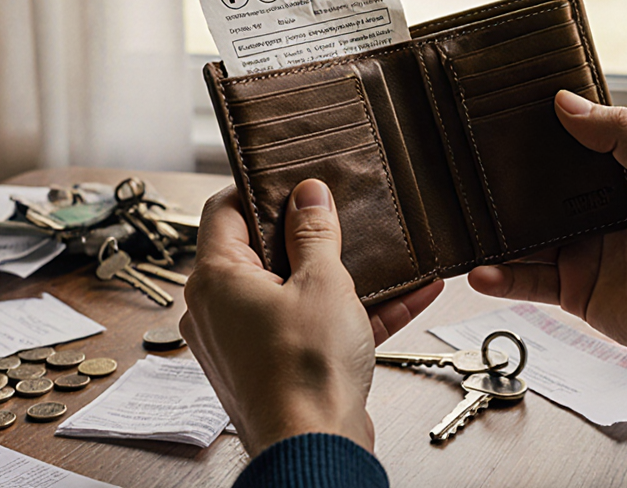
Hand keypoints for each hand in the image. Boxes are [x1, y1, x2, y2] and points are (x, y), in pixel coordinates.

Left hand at [181, 180, 443, 454]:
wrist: (316, 449)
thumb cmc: (305, 373)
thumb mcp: (322, 283)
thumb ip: (315, 233)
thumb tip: (309, 196)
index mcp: (217, 280)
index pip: (226, 210)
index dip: (262, 187)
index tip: (296, 177)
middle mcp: (221, 310)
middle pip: (263, 251)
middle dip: (312, 233)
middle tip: (343, 211)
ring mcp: (247, 343)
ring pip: (295, 292)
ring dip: (344, 275)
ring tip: (387, 253)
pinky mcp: (278, 368)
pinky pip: (314, 327)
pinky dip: (354, 312)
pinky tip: (409, 295)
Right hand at [468, 91, 626, 405]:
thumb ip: (621, 133)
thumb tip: (565, 102)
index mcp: (617, 174)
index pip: (566, 144)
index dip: (535, 130)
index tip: (494, 112)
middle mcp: (592, 209)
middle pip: (533, 190)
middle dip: (499, 180)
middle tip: (459, 164)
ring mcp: (579, 250)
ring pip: (521, 237)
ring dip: (490, 231)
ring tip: (458, 219)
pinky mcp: (572, 291)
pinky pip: (527, 283)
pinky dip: (501, 278)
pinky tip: (480, 270)